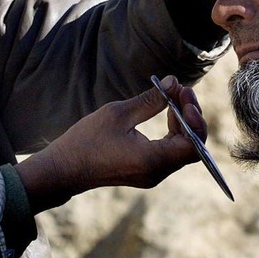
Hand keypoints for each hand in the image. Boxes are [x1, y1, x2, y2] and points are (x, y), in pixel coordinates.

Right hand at [14, 76, 205, 212]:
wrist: (64, 169)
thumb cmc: (87, 140)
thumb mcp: (118, 114)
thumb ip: (150, 100)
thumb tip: (174, 82)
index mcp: (152, 160)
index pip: (193, 144)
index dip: (195, 117)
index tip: (183, 94)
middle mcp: (157, 173)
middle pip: (192, 147)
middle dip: (191, 116)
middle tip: (181, 90)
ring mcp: (152, 175)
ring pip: (182, 150)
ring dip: (182, 123)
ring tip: (173, 97)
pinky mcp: (145, 172)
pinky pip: (169, 153)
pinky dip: (172, 133)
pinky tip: (165, 114)